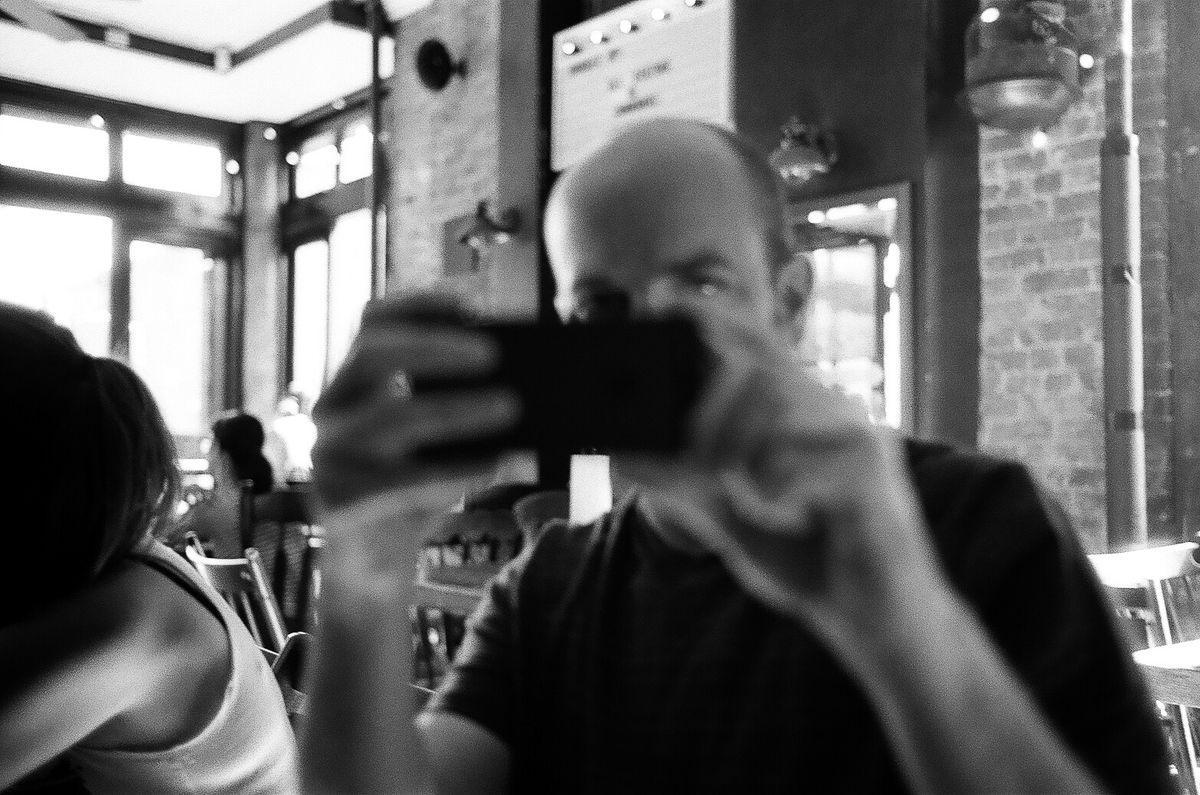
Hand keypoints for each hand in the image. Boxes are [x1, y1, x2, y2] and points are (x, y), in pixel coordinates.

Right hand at [311, 293, 519, 572]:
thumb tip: (521, 374)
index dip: (418, 304)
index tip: (471, 300)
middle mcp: (330, 410)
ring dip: (460, 409)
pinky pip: (405, 481)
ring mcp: (328, 456)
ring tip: (512, 406)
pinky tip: (499, 465)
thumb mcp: (435, 438)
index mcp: (351, 382)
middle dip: (435, 345)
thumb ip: (456, 402)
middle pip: (373, 353)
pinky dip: (458, 470)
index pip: (371, 322)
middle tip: (494, 353)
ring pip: (395, 418)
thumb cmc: (411, 490)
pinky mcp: (339, 502)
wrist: (373, 565)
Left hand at [620, 306, 945, 656]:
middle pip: (758, 380)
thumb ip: (683, 482)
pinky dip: (781, 509)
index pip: (757, 348)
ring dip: (748, 475)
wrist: (882, 620)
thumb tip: (620, 453)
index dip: (713, 315)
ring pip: (775, 429)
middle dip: (711, 420)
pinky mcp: (874, 484)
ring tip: (759, 509)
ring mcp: (861, 445)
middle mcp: (836, 414)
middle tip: (703, 467)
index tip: (662, 295)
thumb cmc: (808, 558)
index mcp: (805, 413)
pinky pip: (801, 484)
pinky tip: (798, 524)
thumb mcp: (731, 518)